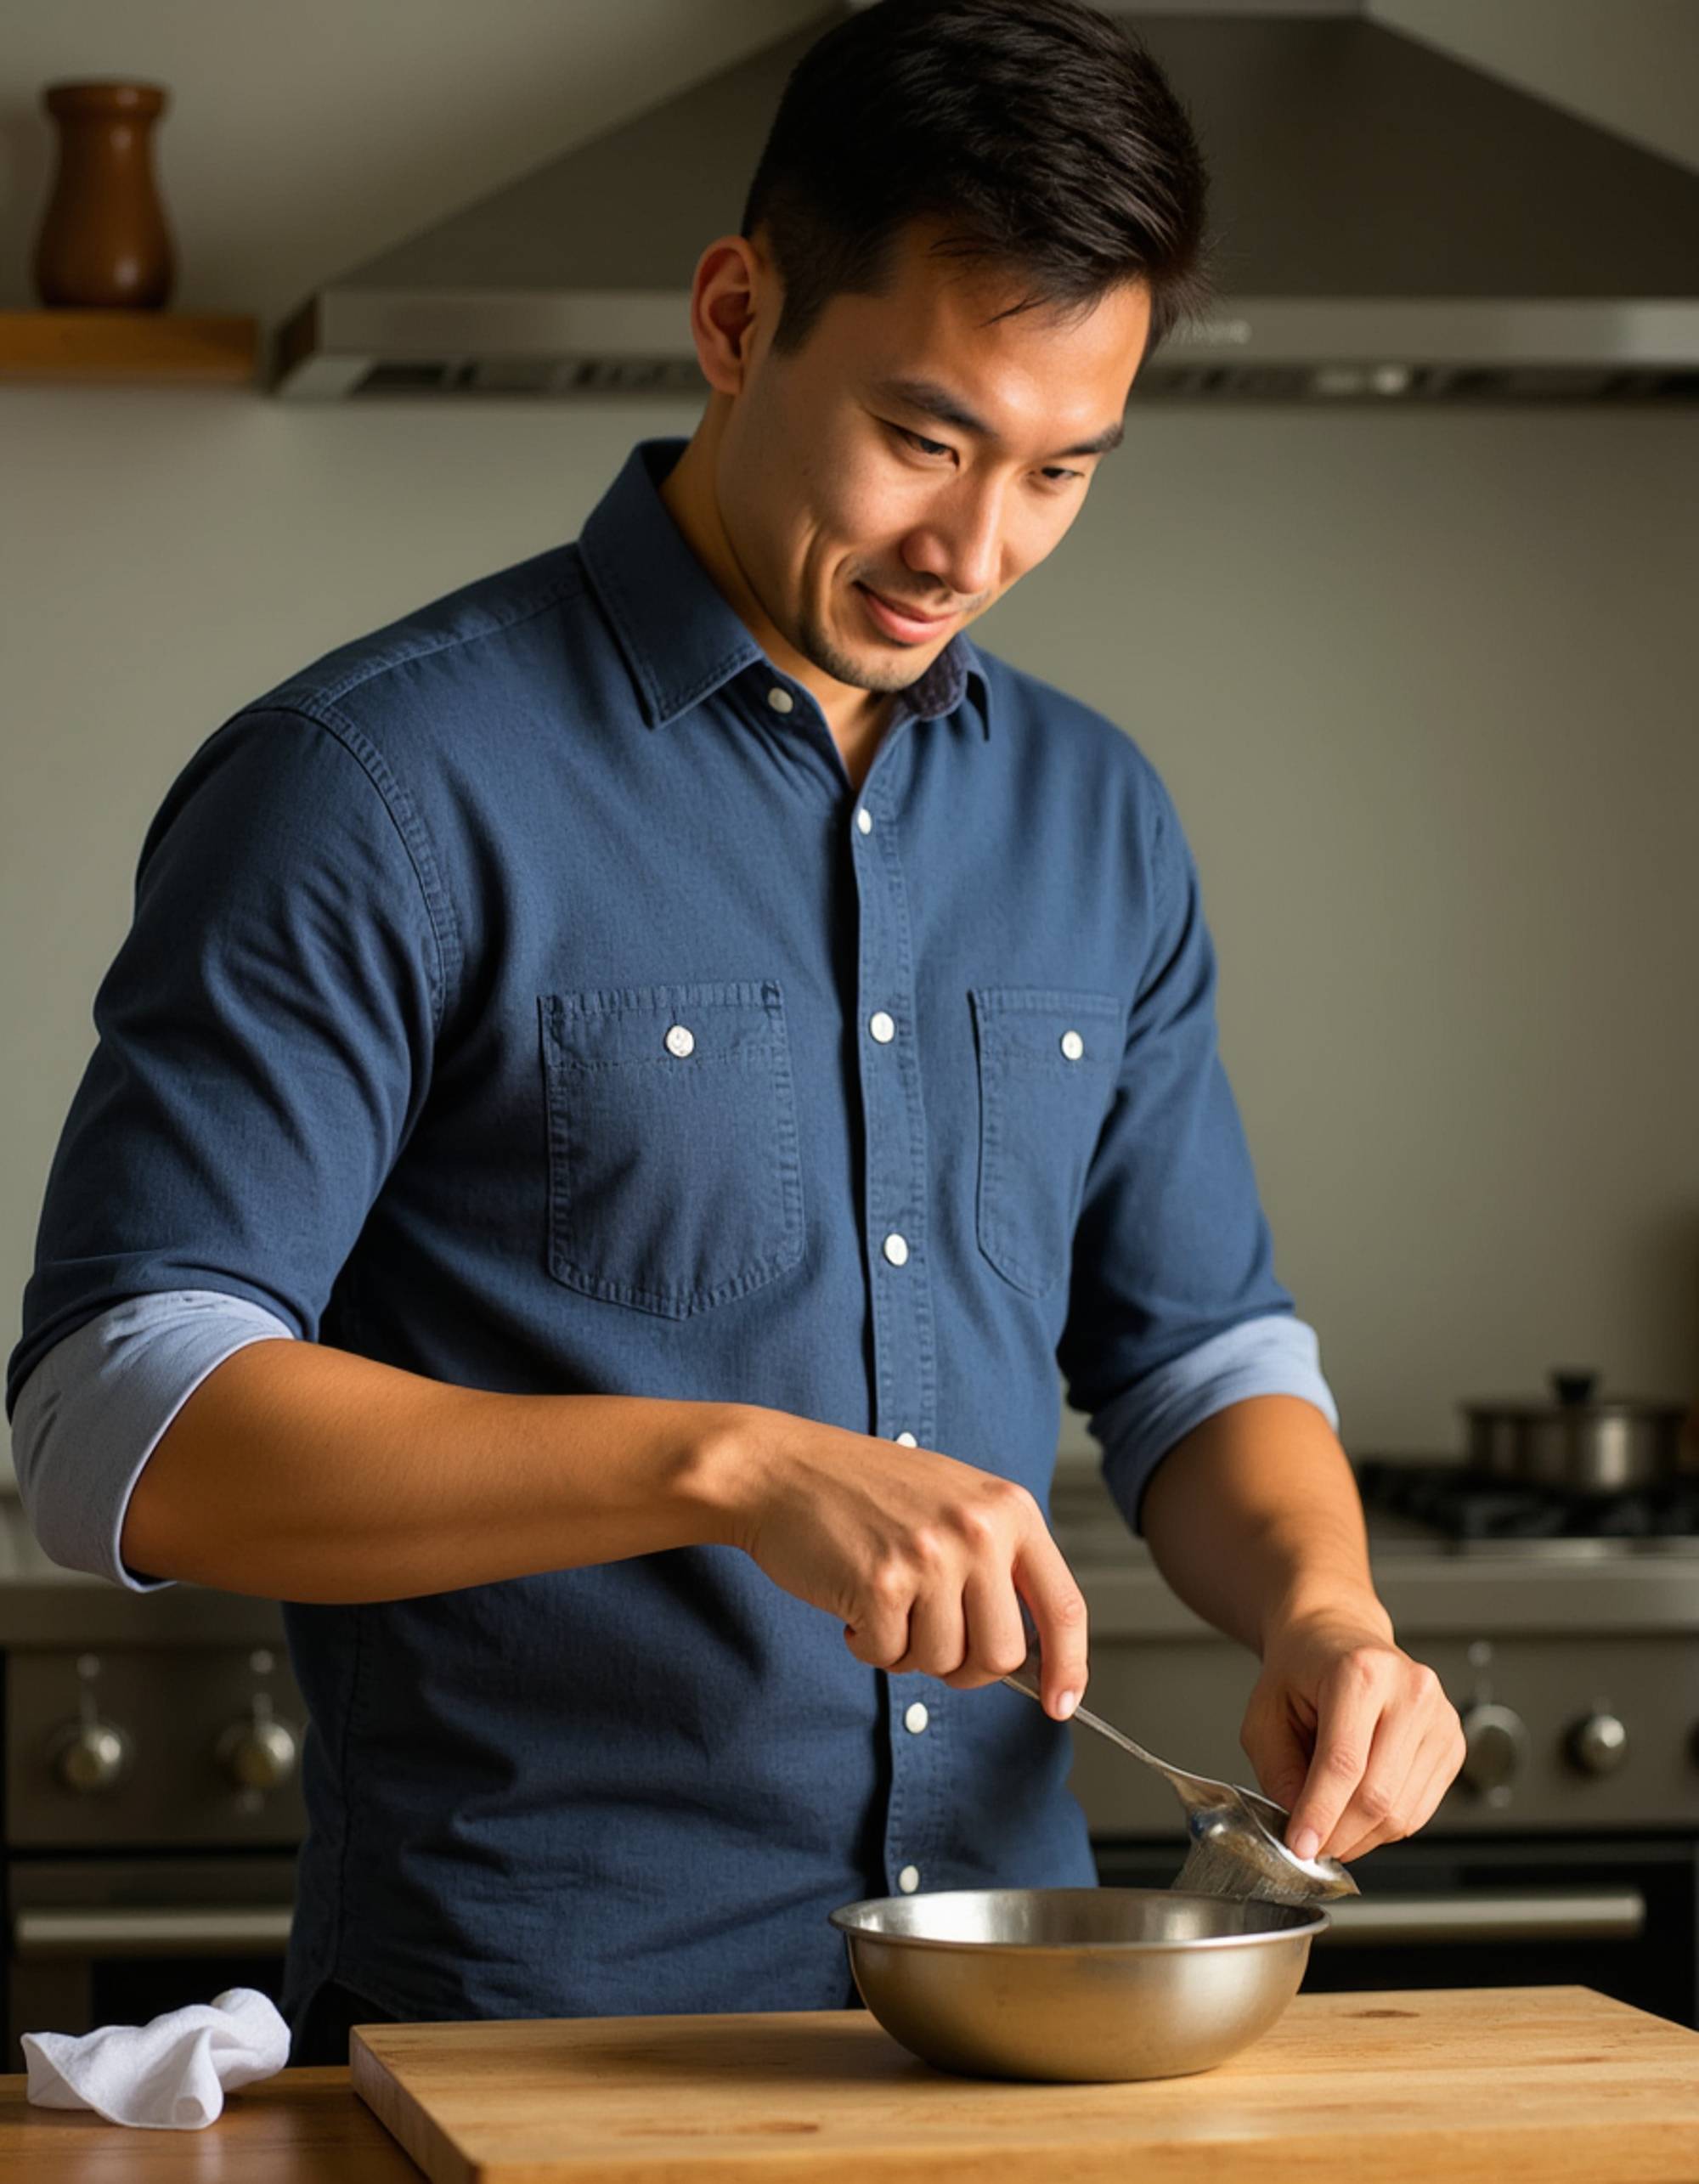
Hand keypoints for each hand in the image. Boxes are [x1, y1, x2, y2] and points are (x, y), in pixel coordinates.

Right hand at [708, 1406, 1087, 1719]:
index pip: (1064, 1606)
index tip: (1063, 1704)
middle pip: (1003, 1655)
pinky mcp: (881, 1582)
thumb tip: (1029, 1657)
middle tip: (927, 1638)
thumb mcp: (954, 1503)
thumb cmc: (864, 1491)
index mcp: (1009, 1509)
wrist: (782, 1468)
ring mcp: (931, 1556)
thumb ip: (996, 1564)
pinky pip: (889, 1657)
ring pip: (944, 1663)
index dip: (1069, 1667)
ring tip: (884, 1602)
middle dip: (965, 1667)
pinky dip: (867, 1645)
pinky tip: (853, 1601)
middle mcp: (978, 1530)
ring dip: (908, 1650)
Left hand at [1238, 1605, 1466, 1863]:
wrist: (1338, 1636)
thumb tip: (1305, 1829)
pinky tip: (1359, 1809)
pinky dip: (1386, 1826)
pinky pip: (1420, 1810)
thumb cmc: (1302, 1670)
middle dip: (1340, 1835)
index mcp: (1360, 1672)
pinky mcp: (1453, 1743)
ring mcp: (1440, 1717)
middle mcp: (1410, 1690)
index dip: (1321, 1814)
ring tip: (1331, 1823)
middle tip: (1311, 1846)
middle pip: (1379, 1794)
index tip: (1301, 1847)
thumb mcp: (1265, 1714)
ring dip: (1362, 1837)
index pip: (1344, 1762)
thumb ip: (1278, 1773)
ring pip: (1403, 1812)